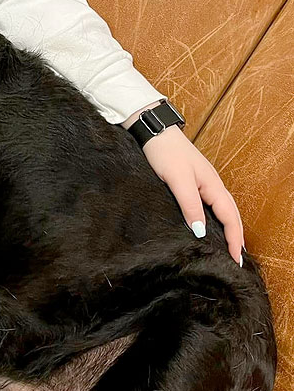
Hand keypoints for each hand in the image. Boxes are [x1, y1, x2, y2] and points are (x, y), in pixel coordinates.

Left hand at [140, 125, 243, 264]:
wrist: (155, 131)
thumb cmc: (166, 153)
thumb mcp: (178, 180)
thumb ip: (190, 205)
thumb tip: (202, 232)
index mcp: (213, 185)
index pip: (230, 217)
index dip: (233, 239)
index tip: (235, 259)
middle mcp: (213, 184)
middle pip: (231, 214)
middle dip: (236, 236)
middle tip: (236, 258)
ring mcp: (204, 182)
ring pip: (223, 209)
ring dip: (228, 227)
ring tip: (228, 245)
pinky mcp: (193, 181)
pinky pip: (211, 204)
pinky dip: (217, 217)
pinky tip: (210, 224)